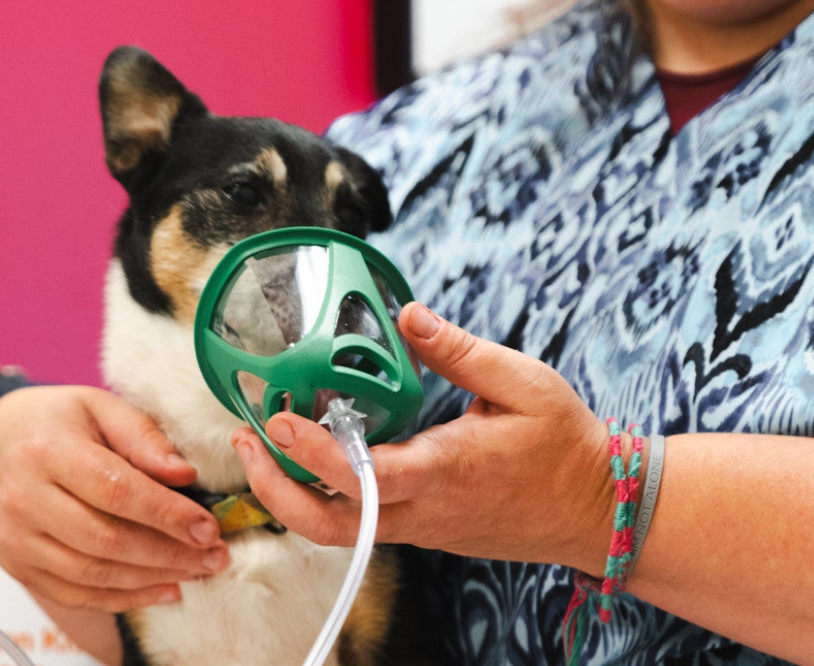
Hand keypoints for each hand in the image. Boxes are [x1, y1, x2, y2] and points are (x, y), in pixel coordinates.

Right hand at [0, 385, 228, 611]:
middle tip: (214, 555)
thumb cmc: (51, 421)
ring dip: (152, 579)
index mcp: (46, 450)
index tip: (208, 526)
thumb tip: (183, 475)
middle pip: (105, 539)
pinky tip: (161, 588)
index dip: (166, 513)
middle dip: (169, 553)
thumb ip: (141, 436)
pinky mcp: (17, 565)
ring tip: (196, 571)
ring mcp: (16, 538)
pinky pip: (75, 594)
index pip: (115, 490)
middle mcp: (24, 498)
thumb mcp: (96, 406)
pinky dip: (123, 598)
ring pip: (93, 574)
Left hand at [233, 303, 616, 572]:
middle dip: (274, 489)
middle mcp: (423, 511)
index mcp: (445, 471)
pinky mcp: (424, 531)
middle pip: (329, 524)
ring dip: (292, 493)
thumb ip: (460, 350)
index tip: (275, 420)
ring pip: (338, 529)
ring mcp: (421, 528)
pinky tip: (312, 454)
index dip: (311, 452)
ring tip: (263, 444)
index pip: (363, 476)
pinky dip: (324, 494)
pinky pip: (360, 522)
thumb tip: (407, 315)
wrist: (601, 511)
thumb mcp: (523, 382)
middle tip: (245, 440)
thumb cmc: (566, 446)